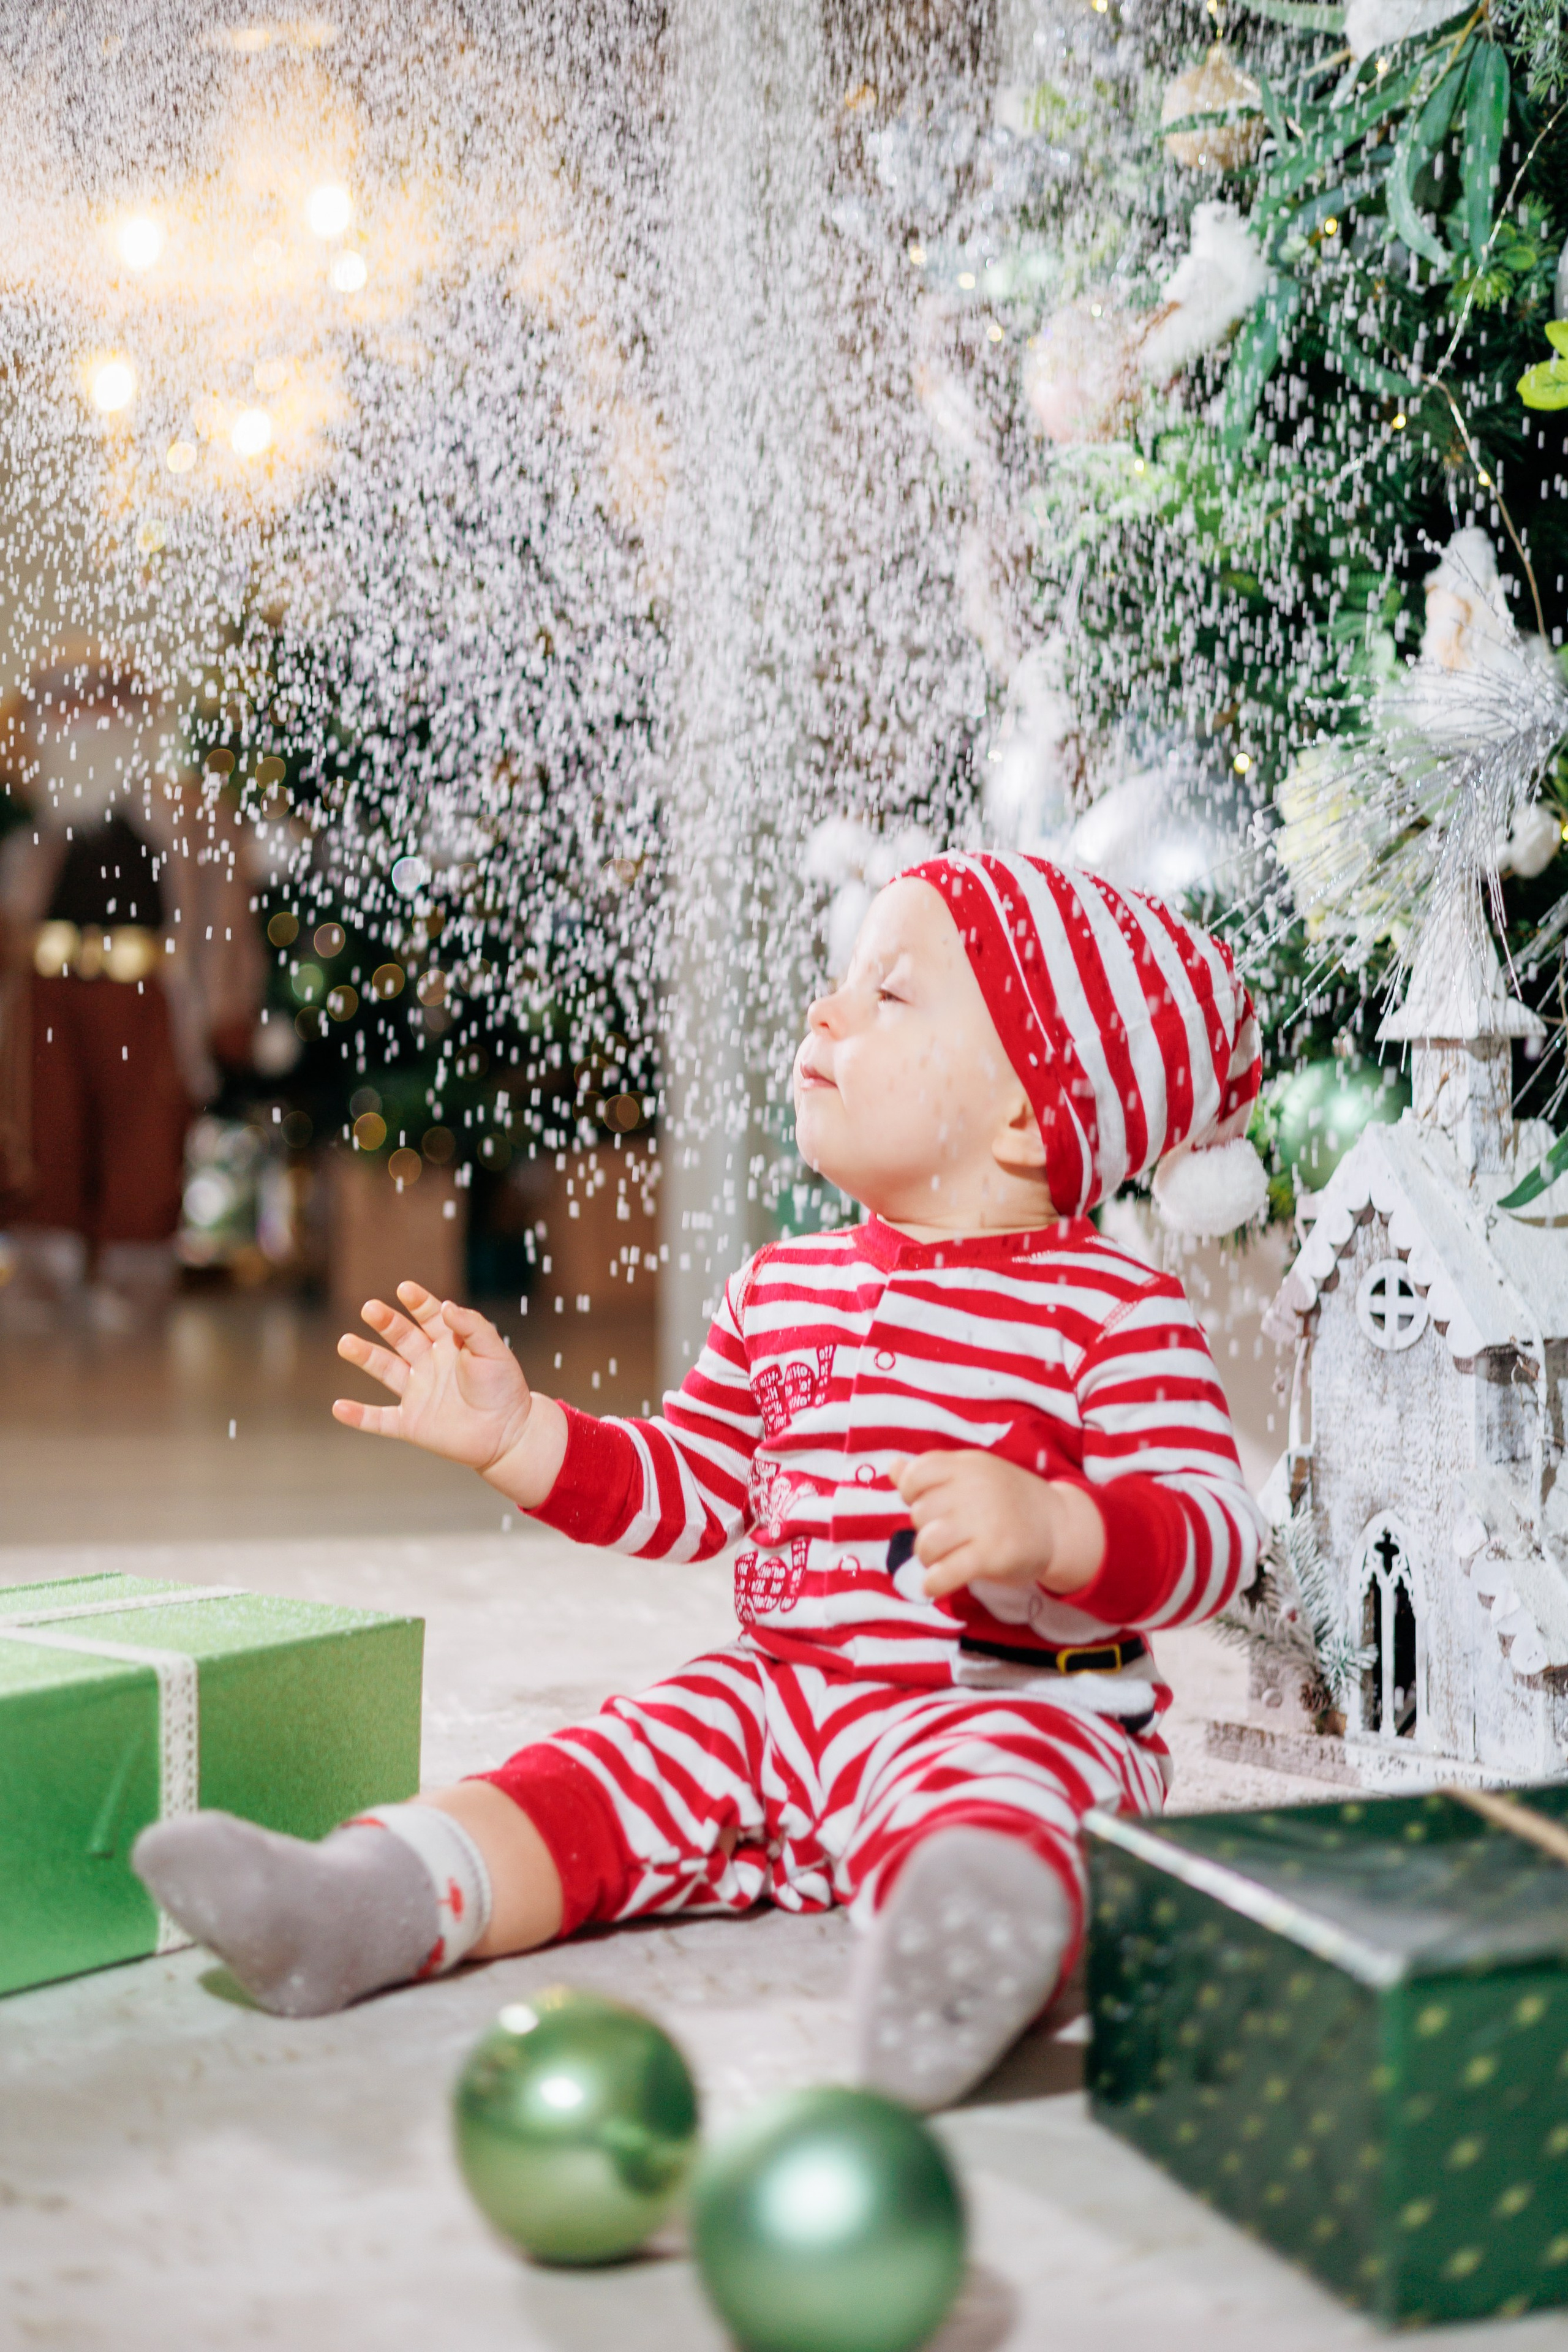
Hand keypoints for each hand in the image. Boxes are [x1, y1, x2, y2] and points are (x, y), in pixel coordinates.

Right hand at [333, 1282, 566, 1507]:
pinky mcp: (411, 1424)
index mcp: (449, 1345)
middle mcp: (429, 1365)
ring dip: (365, 1356)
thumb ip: (472, 1326)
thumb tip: (446, 1305)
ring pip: (385, 1370)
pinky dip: (359, 1416)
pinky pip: (380, 1419)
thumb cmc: (505, 1388)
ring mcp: (418, 1394)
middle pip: (401, 1338)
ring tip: (345, 1343)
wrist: (510, 1434)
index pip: (429, 1317)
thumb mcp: (494, 1351)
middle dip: (385, 1322)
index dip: (418, 1302)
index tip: (405, 1289)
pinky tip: (339, 1408)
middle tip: (370, 1308)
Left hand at [888, 1449, 1105, 1602]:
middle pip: (920, 1513)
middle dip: (925, 1529)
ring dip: (928, 1558)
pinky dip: (933, 1583)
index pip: (916, 1474)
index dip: (911, 1493)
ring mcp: (984, 1523)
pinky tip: (934, 1585)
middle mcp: (975, 1490)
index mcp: (968, 1465)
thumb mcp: (975, 1474)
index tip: (927, 1504)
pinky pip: (945, 1573)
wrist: (1059, 1526)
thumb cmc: (1009, 1500)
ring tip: (943, 1559)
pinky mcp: (992, 1556)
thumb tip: (892, 1468)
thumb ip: (933, 1472)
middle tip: (947, 1535)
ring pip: (927, 1544)